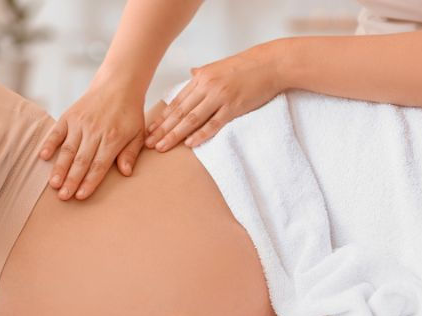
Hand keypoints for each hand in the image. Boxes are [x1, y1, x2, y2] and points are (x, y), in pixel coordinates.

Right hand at [39, 83, 145, 200]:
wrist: (118, 85)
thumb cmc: (129, 113)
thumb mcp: (138, 133)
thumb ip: (131, 153)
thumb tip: (126, 172)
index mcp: (113, 138)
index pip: (99, 165)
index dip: (90, 182)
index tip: (81, 196)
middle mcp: (94, 131)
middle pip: (81, 160)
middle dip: (72, 180)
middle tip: (64, 196)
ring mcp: (80, 123)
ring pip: (68, 149)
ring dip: (60, 168)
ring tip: (54, 184)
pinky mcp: (69, 116)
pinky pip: (57, 132)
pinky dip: (49, 143)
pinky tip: (42, 156)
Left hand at [146, 41, 283, 149]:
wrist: (272, 63)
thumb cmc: (246, 66)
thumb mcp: (219, 66)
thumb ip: (202, 74)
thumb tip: (189, 73)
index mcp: (201, 78)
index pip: (177, 101)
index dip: (162, 117)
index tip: (149, 130)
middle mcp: (207, 87)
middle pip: (180, 112)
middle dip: (162, 129)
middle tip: (148, 143)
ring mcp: (220, 97)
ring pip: (192, 119)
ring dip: (175, 134)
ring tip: (162, 146)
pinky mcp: (234, 106)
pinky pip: (214, 123)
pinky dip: (201, 134)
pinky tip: (189, 143)